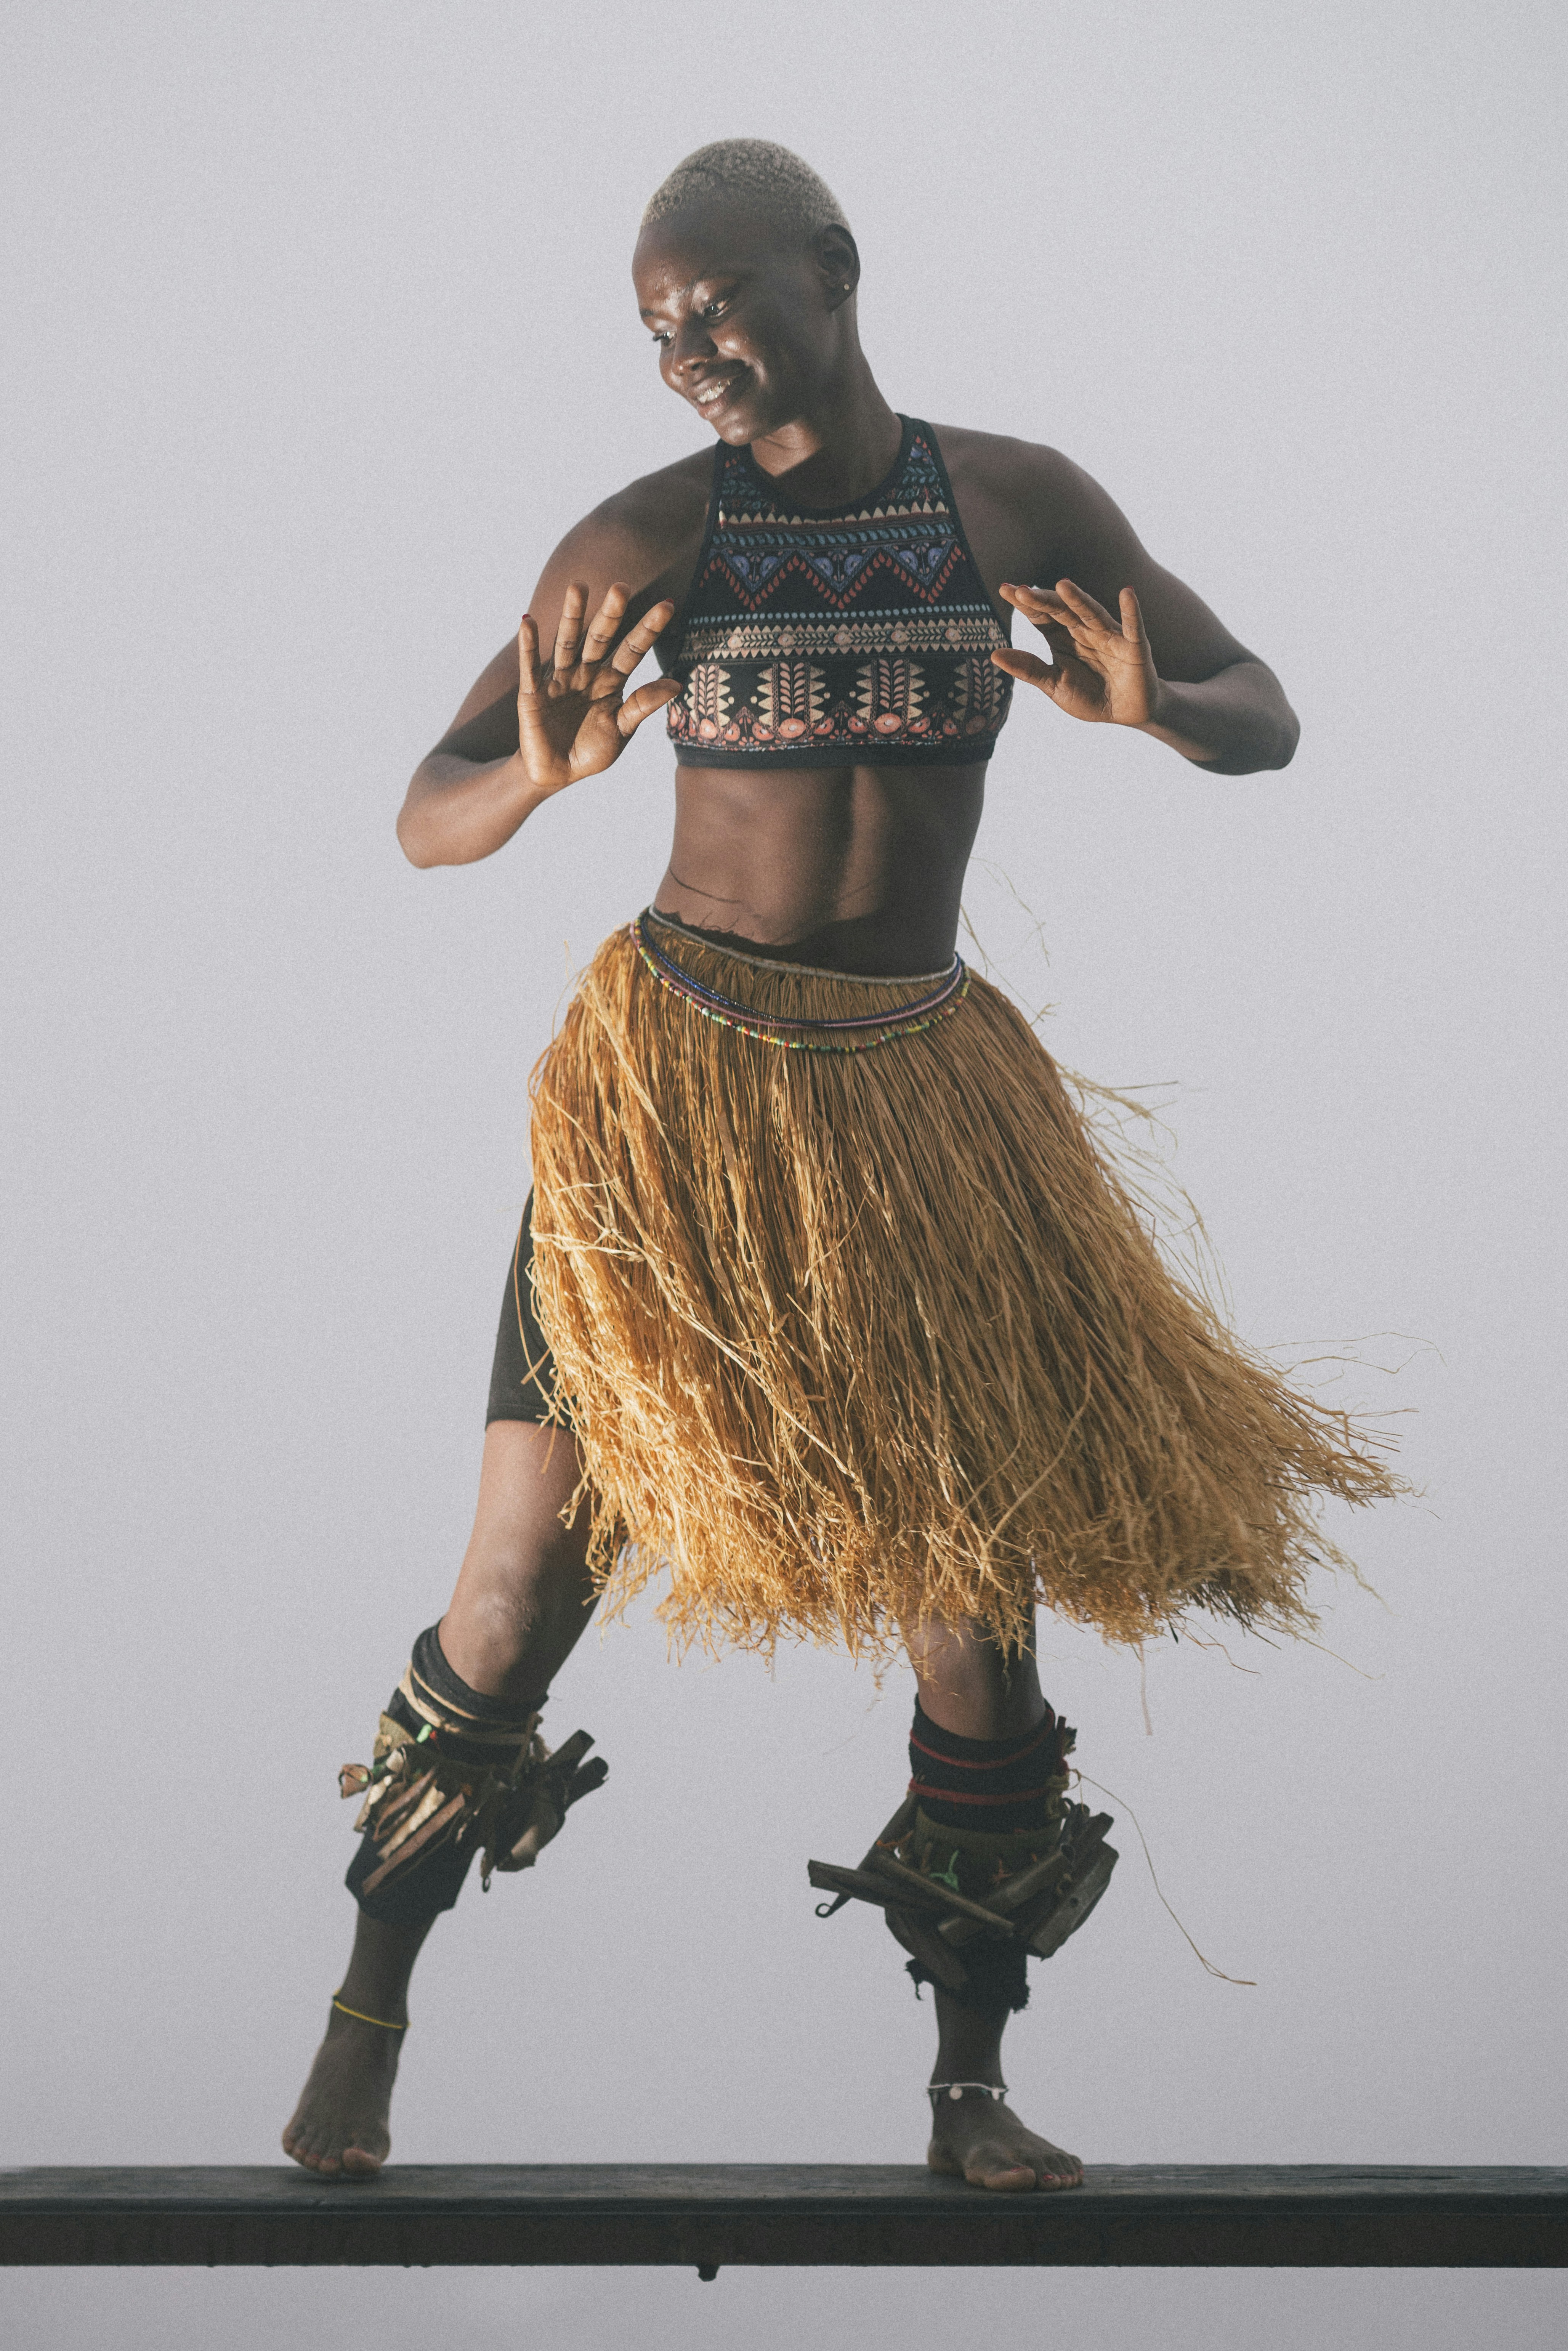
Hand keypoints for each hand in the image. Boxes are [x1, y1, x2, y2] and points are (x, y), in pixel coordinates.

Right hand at [516, 582, 678, 794]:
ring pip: (567, 643)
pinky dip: (529, 646)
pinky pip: (531, 667)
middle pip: (600, 638)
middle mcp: (586, 673)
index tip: (668, 605)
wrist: (558, 774)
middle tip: (621, 587)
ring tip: (578, 587)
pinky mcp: (533, 694)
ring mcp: (559, 680)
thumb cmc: (592, 750)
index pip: (632, 650)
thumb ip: (642, 705)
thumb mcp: (622, 729)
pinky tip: (529, 623)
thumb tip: (676, 684)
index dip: (648, 629)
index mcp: (610, 680)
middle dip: (610, 615)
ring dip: (572, 616)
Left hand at [993, 580, 1160, 729]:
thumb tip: (993, 654)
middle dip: (1042, 600)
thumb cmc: (1088, 696)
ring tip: (1062, 585)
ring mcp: (1109, 636)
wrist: (1124, 714)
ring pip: (1091, 613)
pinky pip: (1132, 627)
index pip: (1041, 616)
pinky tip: (1127, 593)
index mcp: (1062, 637)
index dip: (1025, 604)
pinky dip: (1131, 611)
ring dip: (1078, 599)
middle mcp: (1084, 630)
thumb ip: (1028, 669)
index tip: (1004, 589)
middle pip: (1061, 611)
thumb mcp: (1054, 684)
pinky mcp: (1134, 647)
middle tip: (1021, 590)